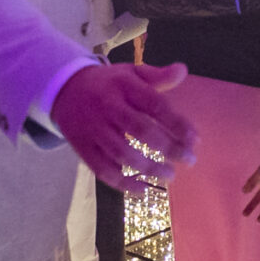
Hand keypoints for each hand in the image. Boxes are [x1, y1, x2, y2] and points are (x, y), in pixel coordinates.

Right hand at [52, 62, 196, 190]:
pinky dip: (122, 183)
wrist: (64, 88)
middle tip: (189, 161)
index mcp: (124, 86)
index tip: (195, 140)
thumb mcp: (131, 73)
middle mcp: (108, 106)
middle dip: (169, 148)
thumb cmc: (109, 83)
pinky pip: (102, 169)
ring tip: (170, 175)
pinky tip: (142, 189)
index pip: (155, 105)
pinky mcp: (82, 147)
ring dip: (149, 168)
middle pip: (141, 130)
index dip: (177, 124)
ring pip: (122, 153)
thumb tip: (182, 71)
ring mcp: (93, 129)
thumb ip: (157, 76)